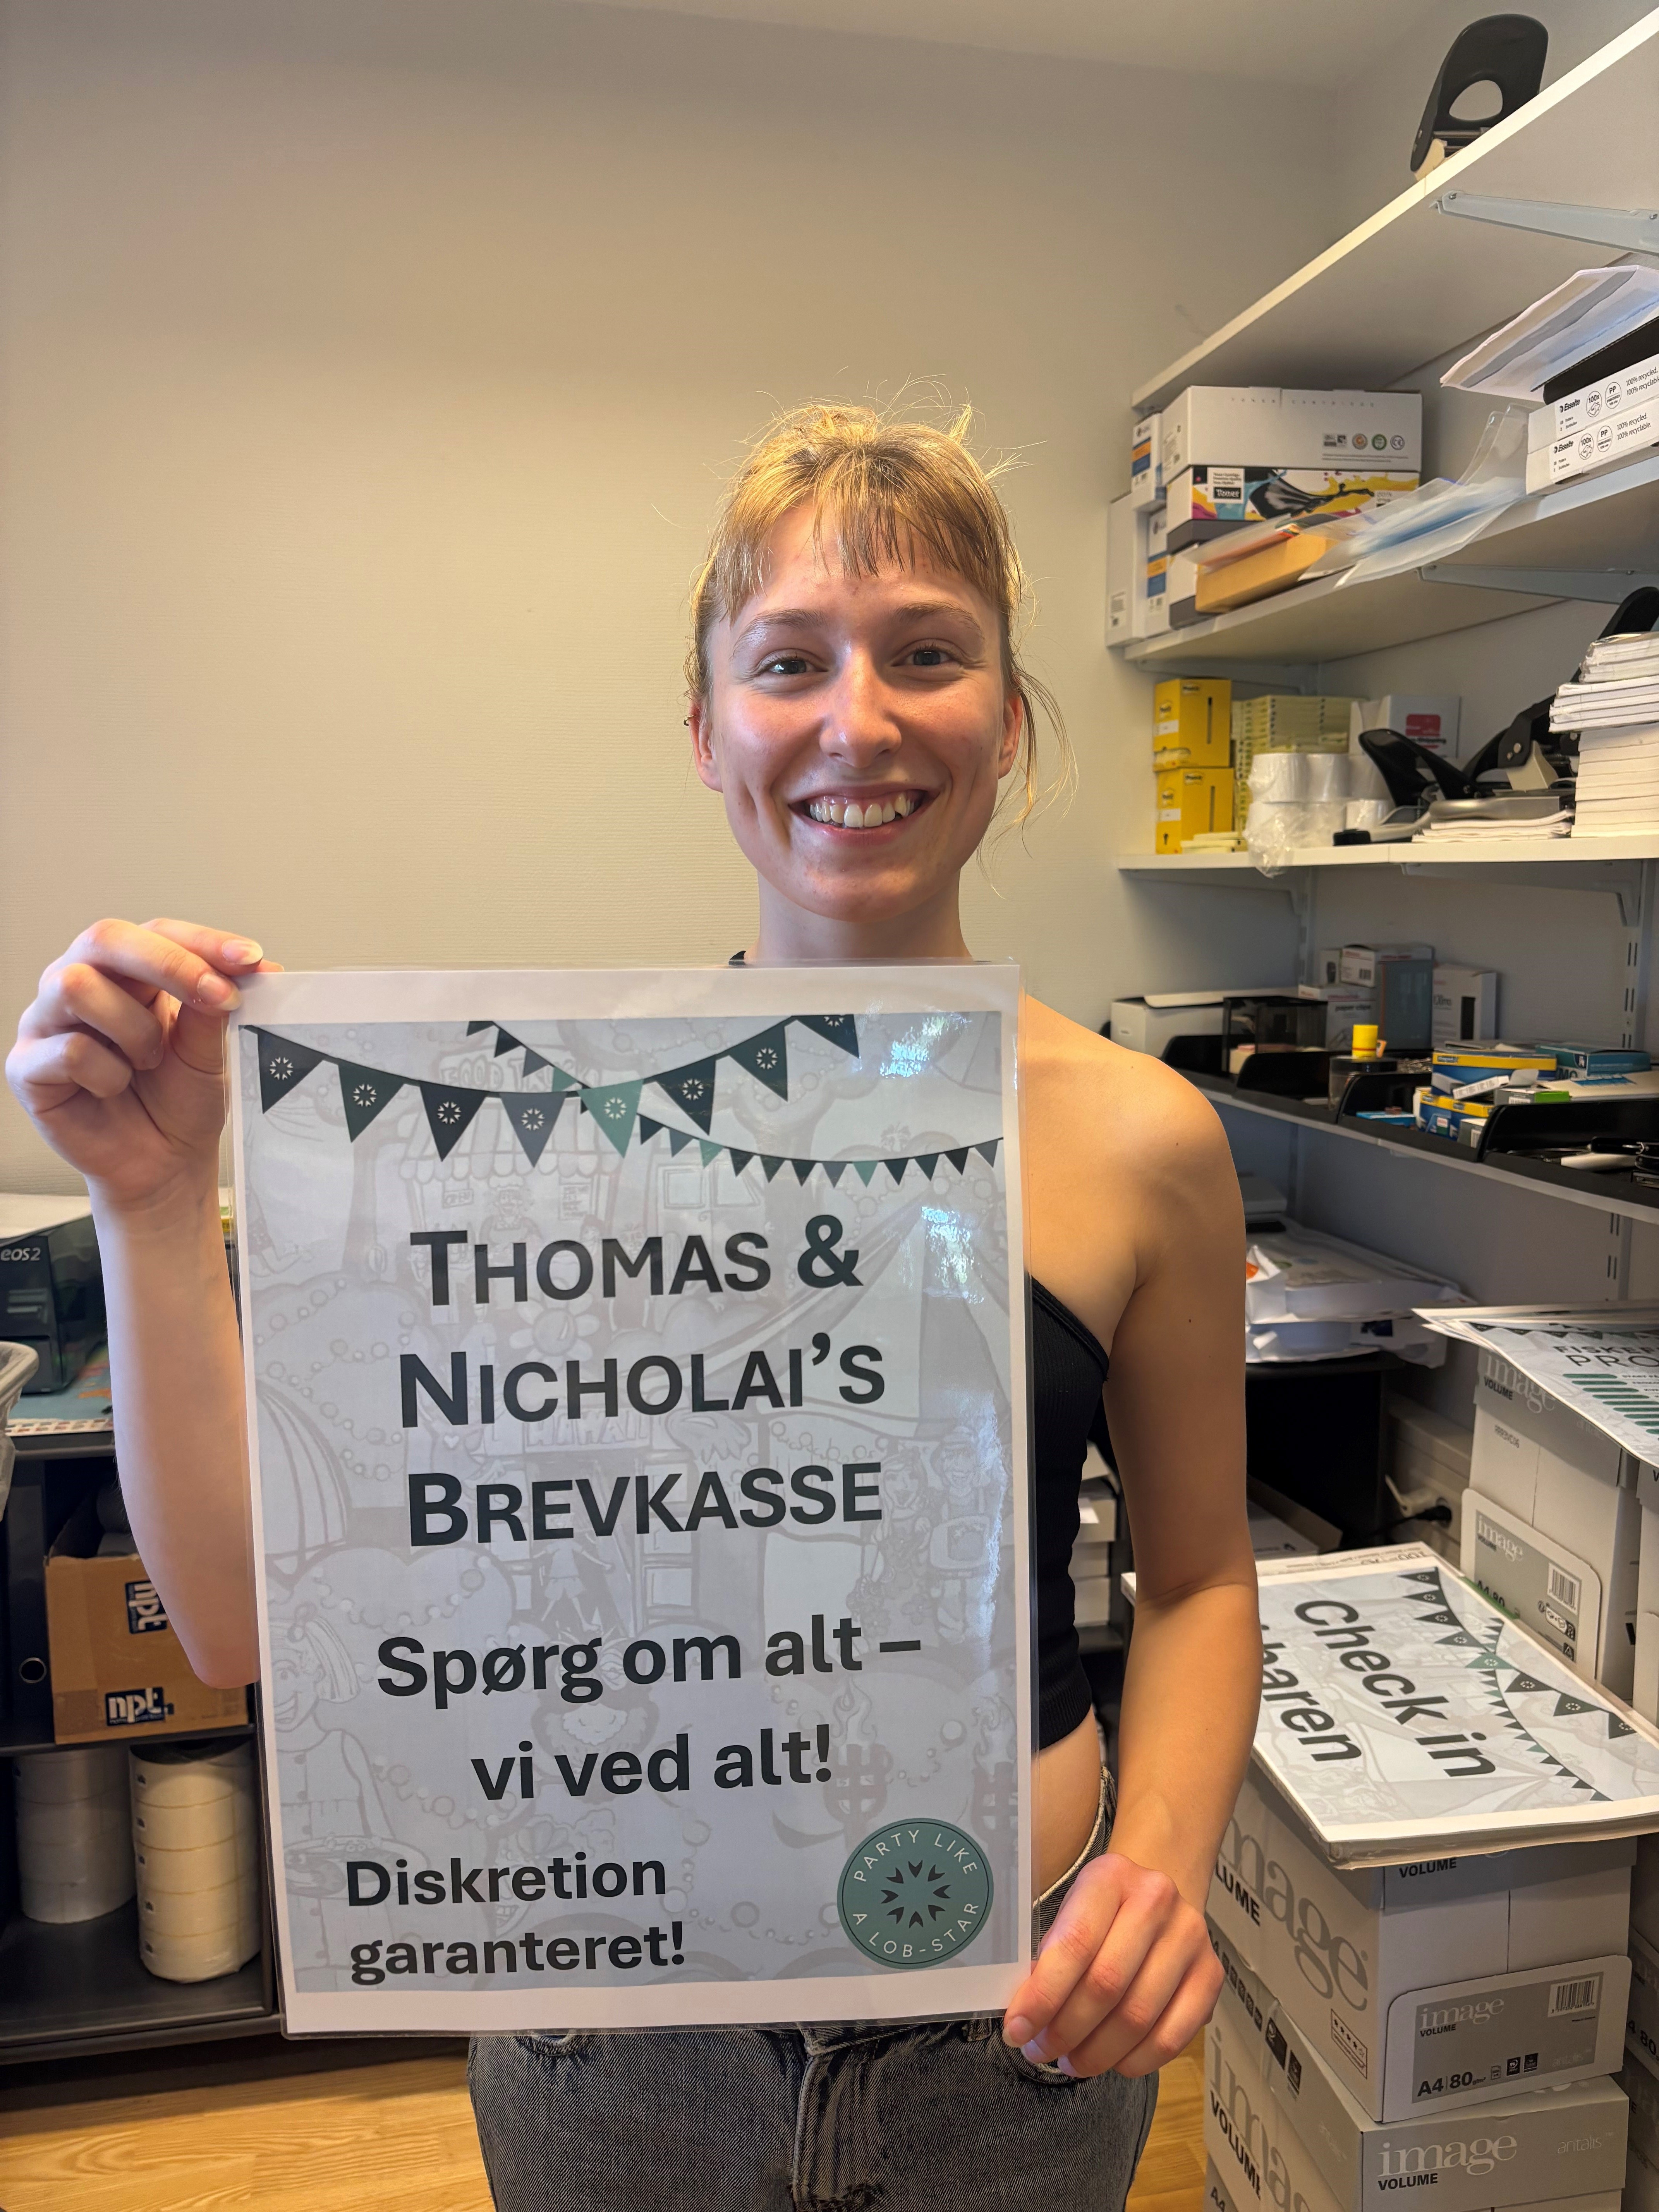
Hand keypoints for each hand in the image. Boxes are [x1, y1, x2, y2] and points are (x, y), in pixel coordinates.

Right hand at [7, 918, 276, 1212]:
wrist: (163, 1164)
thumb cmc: (180, 1100)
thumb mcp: (209, 1049)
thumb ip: (216, 1005)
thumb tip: (250, 965)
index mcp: (125, 972)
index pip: (156, 932)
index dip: (203, 941)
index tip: (250, 959)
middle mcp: (78, 983)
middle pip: (104, 938)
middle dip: (168, 963)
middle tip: (216, 997)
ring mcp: (45, 1022)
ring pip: (77, 986)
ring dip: (133, 1027)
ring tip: (149, 1062)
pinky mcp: (27, 1066)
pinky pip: (67, 1050)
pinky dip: (108, 1074)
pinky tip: (116, 1089)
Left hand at [1001, 1854, 1221, 2078]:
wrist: (1159, 1893)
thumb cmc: (1101, 1911)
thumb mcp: (1070, 1911)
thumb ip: (1050, 1957)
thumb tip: (1025, 2019)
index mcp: (1111, 1876)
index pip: (1075, 1943)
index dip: (1042, 1995)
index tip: (1016, 2031)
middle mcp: (1157, 1900)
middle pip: (1106, 1984)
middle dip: (1065, 2030)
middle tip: (1040, 2052)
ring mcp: (1190, 1938)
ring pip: (1138, 2016)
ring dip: (1096, 2053)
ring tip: (1070, 2063)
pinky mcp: (1212, 1975)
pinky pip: (1173, 2037)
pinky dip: (1136, 2061)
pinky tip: (1112, 2064)